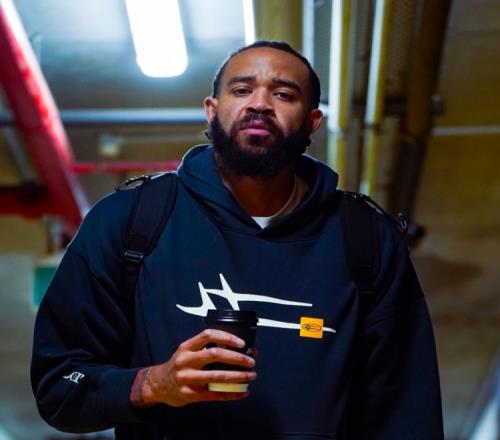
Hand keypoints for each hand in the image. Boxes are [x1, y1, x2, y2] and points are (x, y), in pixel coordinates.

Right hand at [132, 329, 256, 406]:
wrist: (158, 385)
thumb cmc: (180, 365)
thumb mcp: (188, 352)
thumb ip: (208, 349)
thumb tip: (241, 348)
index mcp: (187, 346)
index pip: (208, 335)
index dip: (226, 337)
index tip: (241, 343)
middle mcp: (185, 360)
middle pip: (214, 354)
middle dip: (236, 358)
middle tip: (251, 361)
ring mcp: (186, 378)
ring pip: (216, 376)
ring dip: (237, 376)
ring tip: (251, 376)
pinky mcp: (190, 394)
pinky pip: (215, 395)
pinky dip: (231, 394)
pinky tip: (243, 392)